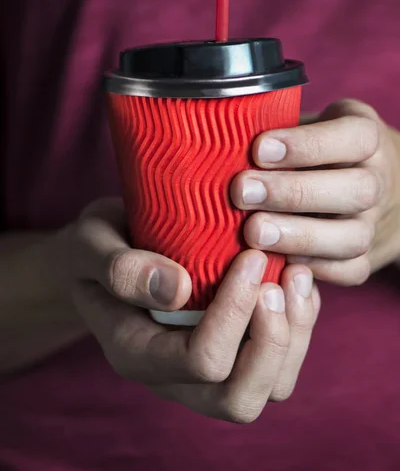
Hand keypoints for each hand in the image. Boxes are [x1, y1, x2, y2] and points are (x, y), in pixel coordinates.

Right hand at [62, 198, 319, 422]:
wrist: (108, 254)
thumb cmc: (97, 246)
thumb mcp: (90, 245)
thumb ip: (120, 269)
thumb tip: (176, 290)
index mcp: (135, 353)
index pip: (199, 360)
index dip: (234, 313)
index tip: (250, 256)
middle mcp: (173, 376)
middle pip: (239, 398)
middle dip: (272, 339)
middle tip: (278, 279)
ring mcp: (205, 371)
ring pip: (269, 388)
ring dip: (294, 335)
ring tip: (295, 274)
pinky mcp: (230, 354)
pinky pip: (279, 363)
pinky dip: (300, 324)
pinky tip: (295, 280)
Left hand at [231, 99, 399, 285]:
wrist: (358, 184)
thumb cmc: (313, 149)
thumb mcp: (304, 124)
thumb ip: (277, 130)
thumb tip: (224, 137)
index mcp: (366, 139)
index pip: (354, 137)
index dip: (307, 144)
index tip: (259, 148)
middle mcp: (378, 181)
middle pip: (356, 190)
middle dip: (294, 192)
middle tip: (243, 192)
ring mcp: (374, 224)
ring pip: (353, 237)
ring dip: (299, 237)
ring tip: (252, 232)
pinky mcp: (364, 259)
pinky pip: (348, 271)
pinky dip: (311, 269)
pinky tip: (274, 262)